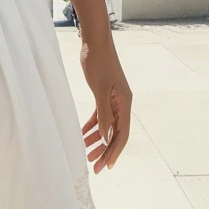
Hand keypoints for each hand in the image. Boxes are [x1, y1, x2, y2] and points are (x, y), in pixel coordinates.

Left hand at [79, 37, 131, 172]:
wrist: (95, 41)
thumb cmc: (98, 62)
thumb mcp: (99, 90)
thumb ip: (103, 114)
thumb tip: (106, 136)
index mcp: (125, 103)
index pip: (122, 134)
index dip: (114, 152)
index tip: (106, 166)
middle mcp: (122, 103)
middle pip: (115, 133)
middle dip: (105, 150)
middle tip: (93, 166)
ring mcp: (113, 99)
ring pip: (107, 126)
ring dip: (97, 140)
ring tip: (86, 154)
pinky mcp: (104, 94)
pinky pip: (100, 116)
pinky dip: (92, 126)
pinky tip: (83, 135)